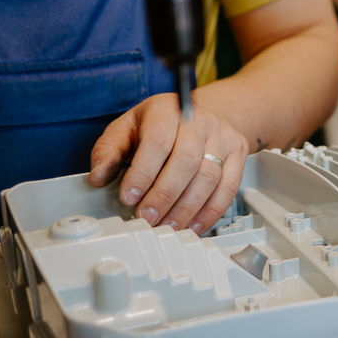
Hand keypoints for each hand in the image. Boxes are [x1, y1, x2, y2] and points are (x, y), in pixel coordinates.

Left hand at [88, 93, 248, 233]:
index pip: (157, 142)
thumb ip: (108, 151)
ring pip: (209, 177)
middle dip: (164, 195)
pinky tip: (193, 225)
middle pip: (186, 161)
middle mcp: (199, 122)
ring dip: (186, 208)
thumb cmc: (160, 124)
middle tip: (147, 217)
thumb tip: (98, 177)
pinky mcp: (239, 154)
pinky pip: (229, 188)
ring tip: (167, 226)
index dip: (143, 173)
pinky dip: (210, 212)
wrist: (201, 113)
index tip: (129, 197)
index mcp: (167, 110)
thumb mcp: (127, 127)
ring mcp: (222, 137)